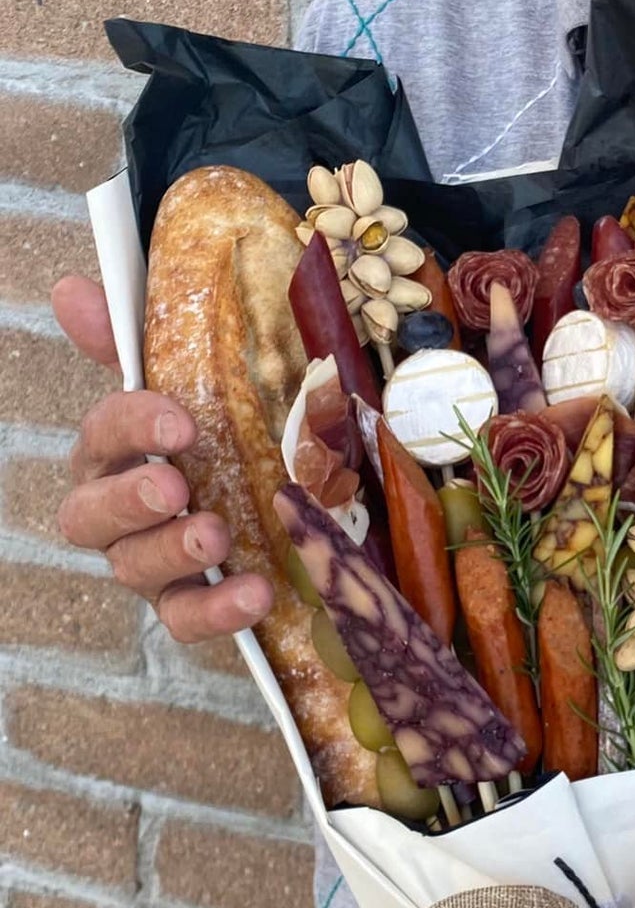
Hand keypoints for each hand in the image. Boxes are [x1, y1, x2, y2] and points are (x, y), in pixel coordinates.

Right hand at [51, 274, 271, 639]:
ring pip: (133, 568)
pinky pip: (185, 619)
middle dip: (131, 499)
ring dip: (172, 551)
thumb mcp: (196, 373)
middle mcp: (120, 508)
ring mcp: (150, 560)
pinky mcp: (190, 603)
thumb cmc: (223, 423)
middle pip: (92, 514)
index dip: (134, 425)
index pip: (104, 433)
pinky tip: (255, 593)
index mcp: (117, 449)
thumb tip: (72, 287)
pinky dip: (215, 611)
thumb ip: (133, 338)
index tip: (181, 420)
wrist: (289, 482)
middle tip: (176, 485)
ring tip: (217, 536)